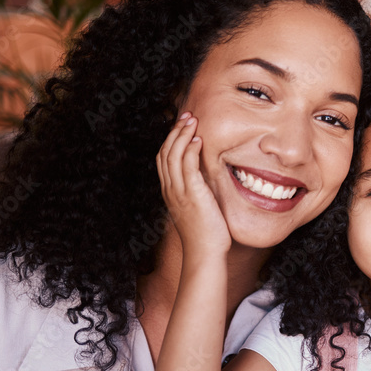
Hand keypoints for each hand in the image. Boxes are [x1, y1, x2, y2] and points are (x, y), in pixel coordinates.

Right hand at [156, 113, 231, 257]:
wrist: (205, 253)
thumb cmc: (206, 234)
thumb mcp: (198, 208)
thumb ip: (198, 191)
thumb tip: (206, 179)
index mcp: (170, 192)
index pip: (163, 159)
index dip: (171, 140)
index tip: (182, 126)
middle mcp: (170, 190)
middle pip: (165, 152)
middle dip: (175, 131)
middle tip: (187, 116)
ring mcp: (179, 192)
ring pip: (173, 155)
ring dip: (182, 135)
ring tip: (192, 121)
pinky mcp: (192, 194)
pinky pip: (187, 167)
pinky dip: (190, 150)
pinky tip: (198, 140)